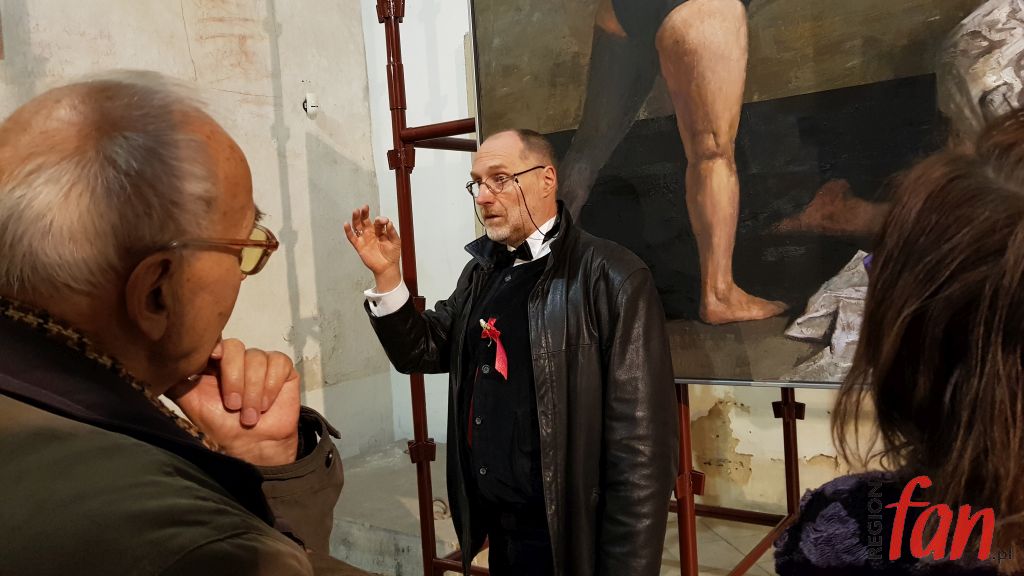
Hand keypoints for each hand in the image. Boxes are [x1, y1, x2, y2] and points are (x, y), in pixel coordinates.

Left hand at [167, 339, 300, 466]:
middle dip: (234, 378)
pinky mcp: (282, 368)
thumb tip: (155, 365)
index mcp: (215, 363)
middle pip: (235, 347)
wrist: (252, 446)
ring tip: (250, 415)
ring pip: (257, 358)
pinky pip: (278, 363)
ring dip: (253, 390)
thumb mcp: (191, 403)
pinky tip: (266, 404)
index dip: (214, 346)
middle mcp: (238, 359)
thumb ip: (177, 382)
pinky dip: (271, 386)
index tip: (212, 357)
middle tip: (233, 406)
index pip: (215, 342)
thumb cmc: (222, 426)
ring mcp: (261, 361)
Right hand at [344, 204, 401, 291]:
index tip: (385, 221)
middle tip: (365, 207)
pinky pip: (352, 237)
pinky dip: (348, 231)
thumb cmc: (392, 255)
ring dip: (356, 218)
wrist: (387, 267)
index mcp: (380, 231)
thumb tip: (389, 222)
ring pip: (357, 226)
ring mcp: (364, 239)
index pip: (378, 221)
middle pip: (365, 220)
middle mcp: (371, 233)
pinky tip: (346, 224)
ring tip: (356, 211)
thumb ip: (392, 232)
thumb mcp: (396, 242)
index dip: (380, 220)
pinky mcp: (359, 246)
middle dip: (364, 213)